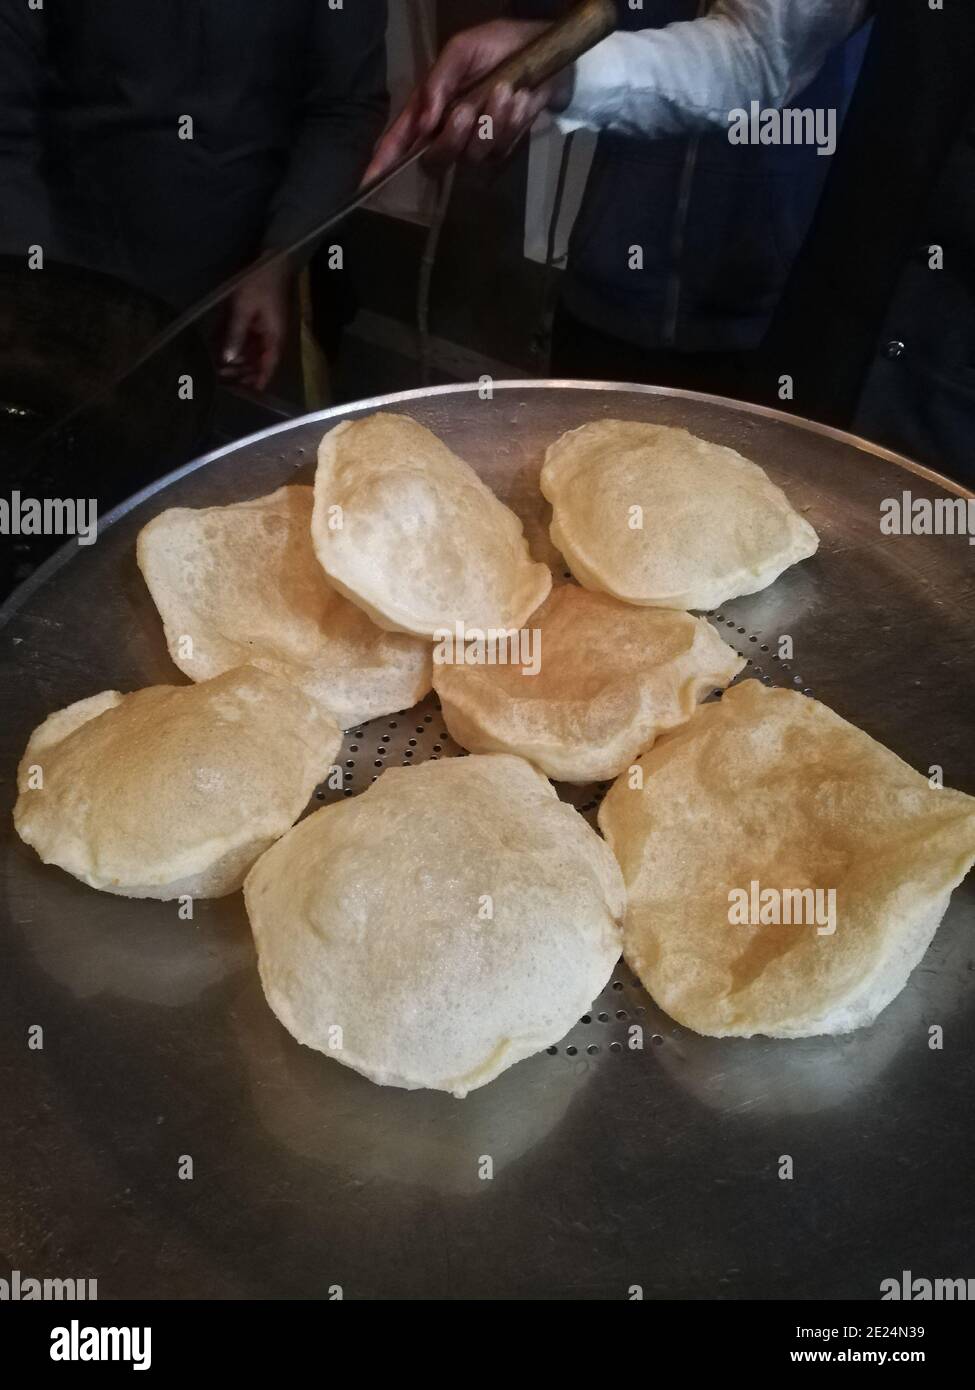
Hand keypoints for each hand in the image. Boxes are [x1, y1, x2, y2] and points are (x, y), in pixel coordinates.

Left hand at [219, 260, 290, 392]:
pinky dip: (229, 343)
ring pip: (247, 350)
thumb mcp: (244, 308)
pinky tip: (215, 349)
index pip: (267, 366)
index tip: (247, 395)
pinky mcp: (251, 317)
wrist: (269, 257)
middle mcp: (268, 336)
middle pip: (256, 361)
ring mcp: (259, 326)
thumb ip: (235, 334)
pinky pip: (240, 335)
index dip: (258, 381)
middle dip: (241, 372)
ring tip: (215, 368)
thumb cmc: (260, 282)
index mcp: (273, 337)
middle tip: (222, 381)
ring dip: (233, 359)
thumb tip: (228, 359)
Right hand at [363, 20, 571, 181]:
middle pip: (435, 160)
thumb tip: (424, 122)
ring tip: (506, 91)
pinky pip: (500, 152)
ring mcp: (475, 144)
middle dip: (451, 139)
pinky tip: (520, 100)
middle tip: (466, 110)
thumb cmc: (499, 46)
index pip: (401, 138)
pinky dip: (512, 123)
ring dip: (491, 122)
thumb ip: (438, 82)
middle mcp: (448, 131)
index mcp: (430, 107)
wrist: (546, 54)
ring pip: (471, 157)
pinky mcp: (502, 149)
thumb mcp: (462, 50)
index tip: (368, 181)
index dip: (384, 161)